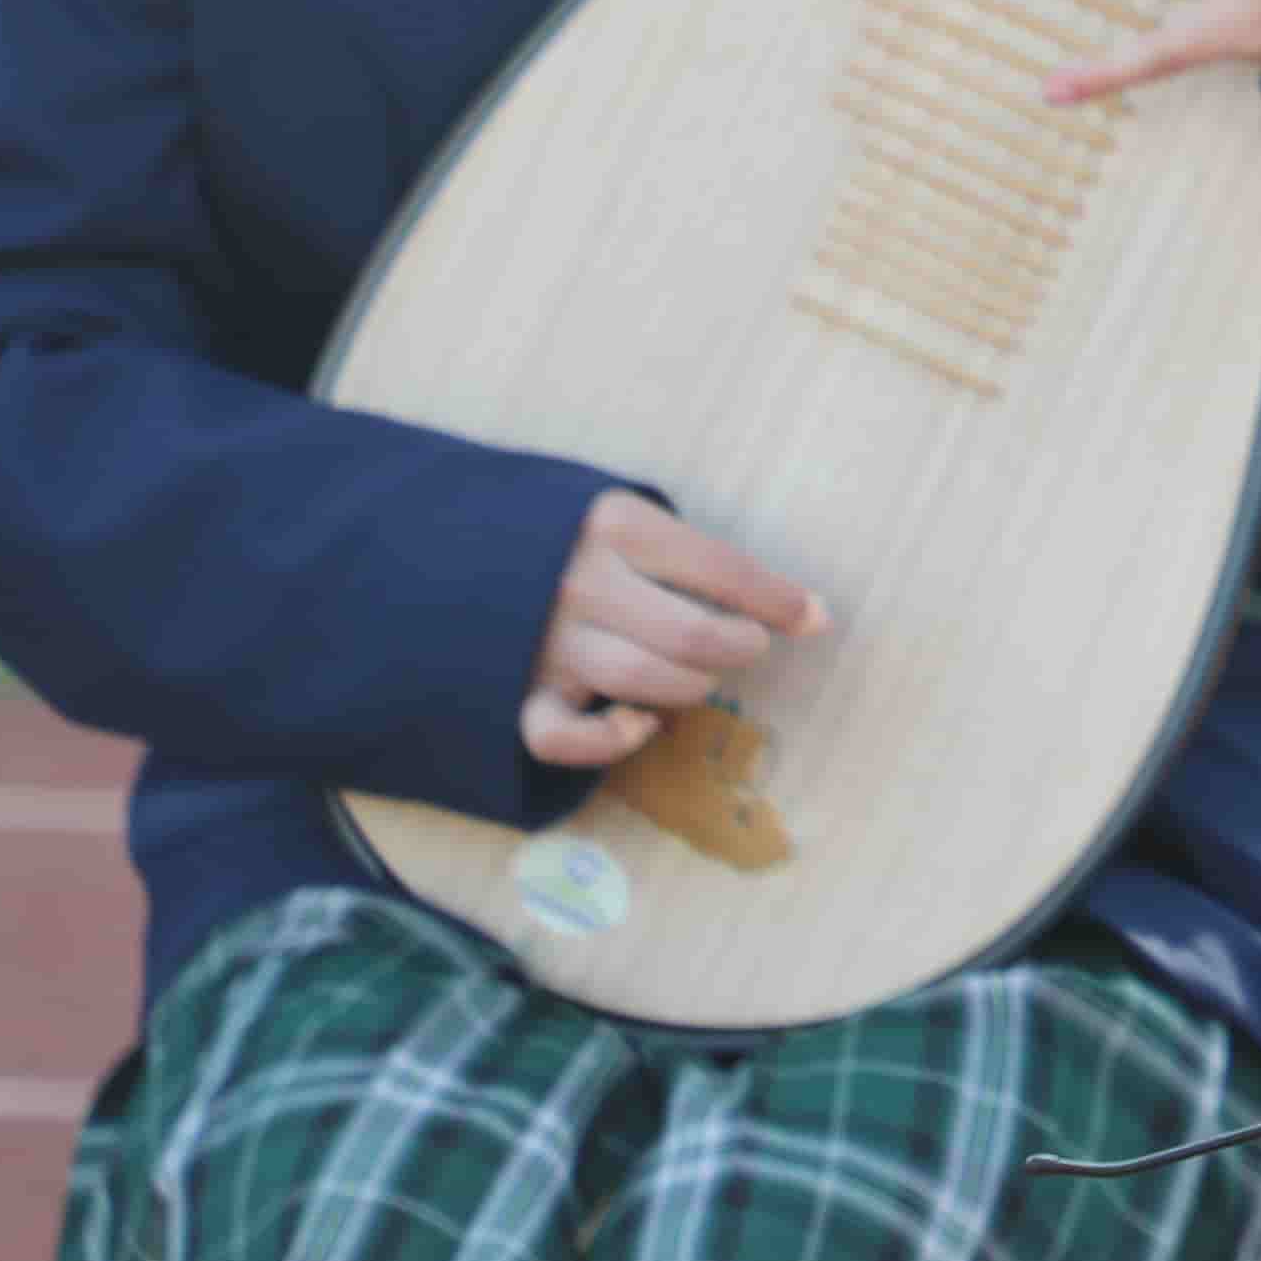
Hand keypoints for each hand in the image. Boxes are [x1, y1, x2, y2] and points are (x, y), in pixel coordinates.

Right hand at [522, 494, 826, 769]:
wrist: (447, 548)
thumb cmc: (568, 537)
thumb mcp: (630, 518)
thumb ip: (703, 557)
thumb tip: (814, 613)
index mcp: (617, 526)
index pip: (724, 570)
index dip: (780, 601)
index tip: (814, 618)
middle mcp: (581, 582)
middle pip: (694, 636)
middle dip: (741, 647)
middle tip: (745, 645)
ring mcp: (544, 640)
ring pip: (645, 682)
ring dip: (691, 687)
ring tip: (696, 673)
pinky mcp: (516, 691)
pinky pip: (565, 738)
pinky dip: (610, 742)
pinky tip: (638, 724)